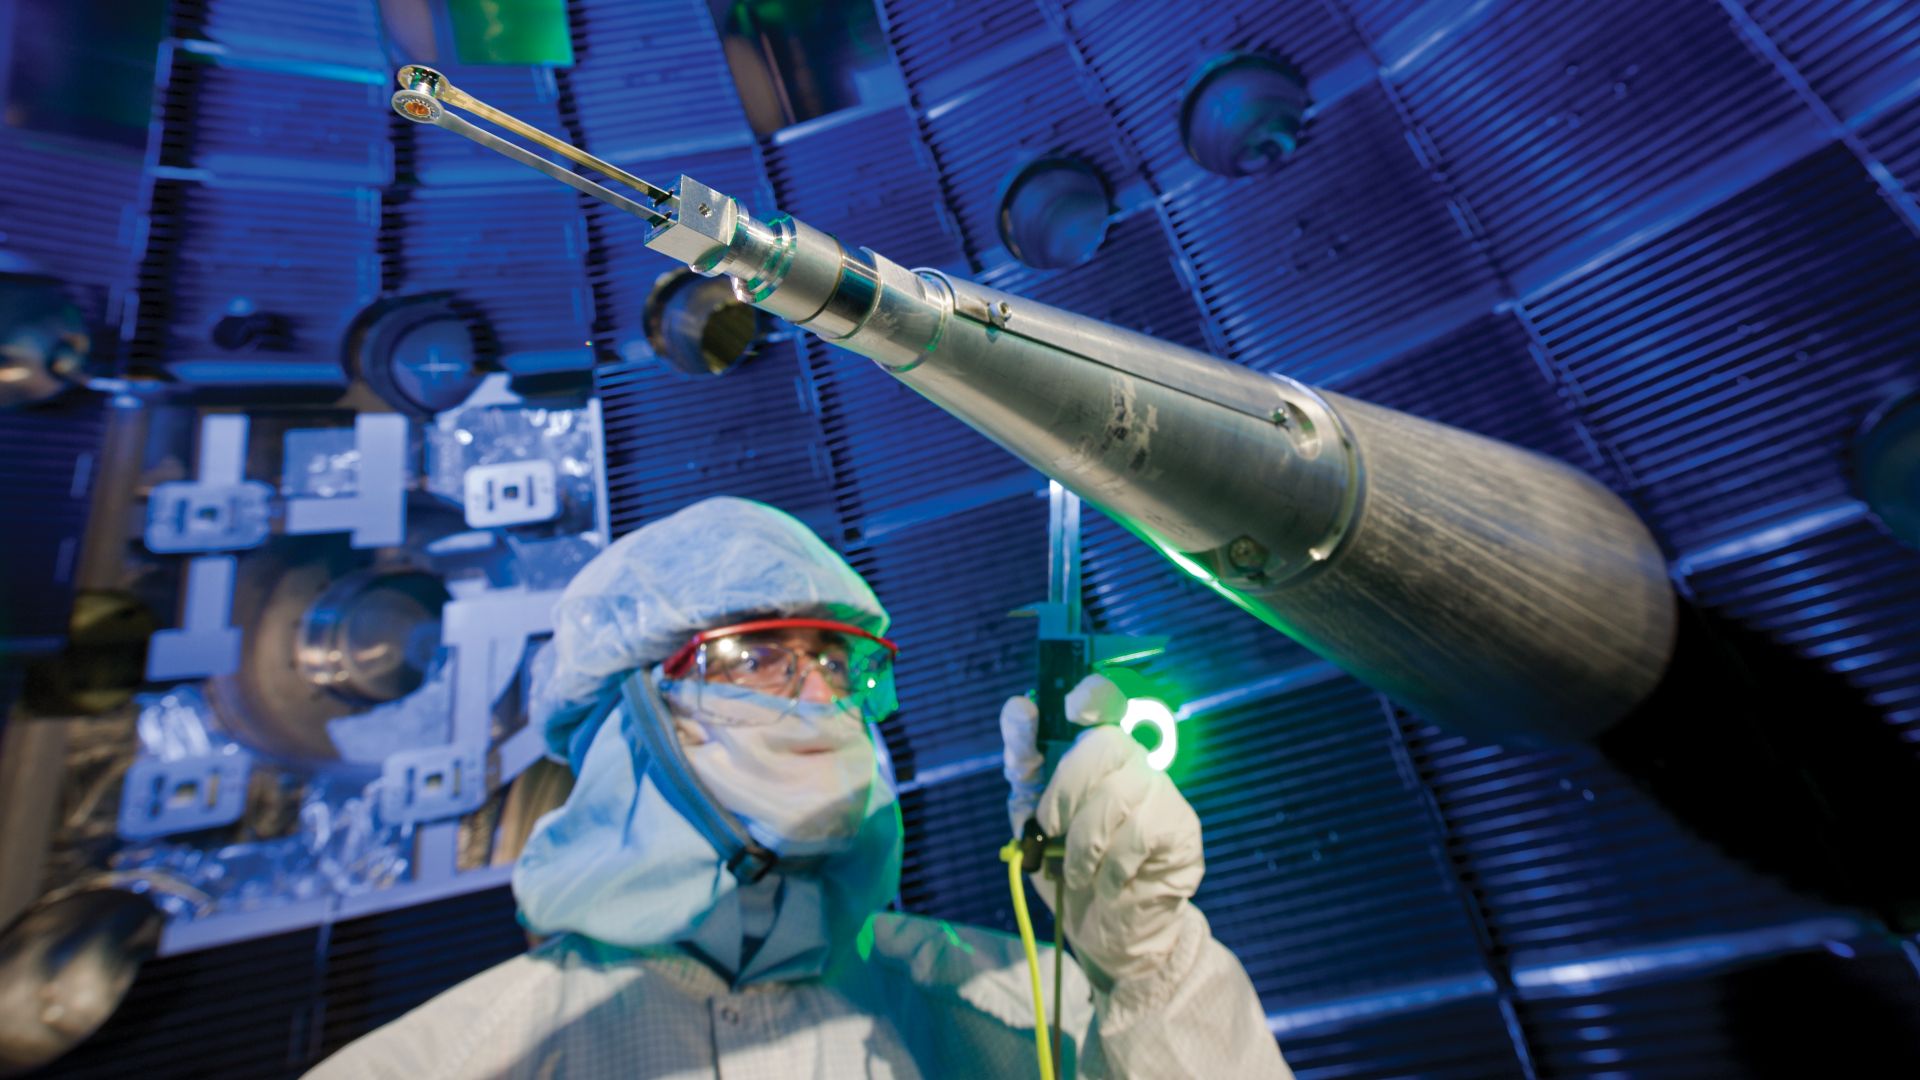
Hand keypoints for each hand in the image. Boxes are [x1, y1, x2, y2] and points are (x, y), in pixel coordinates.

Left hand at [1000, 674, 1204, 986]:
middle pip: (1104, 743)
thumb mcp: (1029, 813)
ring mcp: (1163, 791)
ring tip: (1076, 872)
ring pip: (1118, 794)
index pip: (1105, 698)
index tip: (1071, 708)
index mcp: (1096, 749)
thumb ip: (1024, 759)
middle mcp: (1135, 760)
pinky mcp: (1183, 828)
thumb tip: (1019, 705)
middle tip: (1050, 830)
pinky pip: (1140, 834)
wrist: (1101, 929)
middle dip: (1064, 790)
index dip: (1093, 695)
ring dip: (1083, 842)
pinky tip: (1107, 883)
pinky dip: (1110, 866)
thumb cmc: (1064, 864)